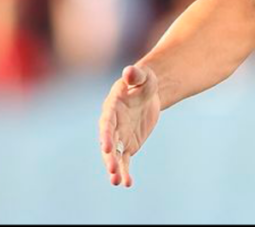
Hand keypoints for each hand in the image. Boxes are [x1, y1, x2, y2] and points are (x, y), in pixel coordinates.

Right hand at [98, 64, 160, 187]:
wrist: (148, 92)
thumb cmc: (143, 81)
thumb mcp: (143, 76)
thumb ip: (136, 75)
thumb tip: (129, 70)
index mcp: (112, 108)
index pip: (107, 123)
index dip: (106, 135)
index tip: (107, 147)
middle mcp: (112, 125)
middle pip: (109, 143)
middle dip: (110, 157)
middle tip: (112, 170)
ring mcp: (119, 136)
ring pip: (115, 156)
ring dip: (115, 168)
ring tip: (118, 182)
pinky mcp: (128, 144)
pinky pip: (125, 160)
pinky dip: (125, 171)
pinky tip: (127, 183)